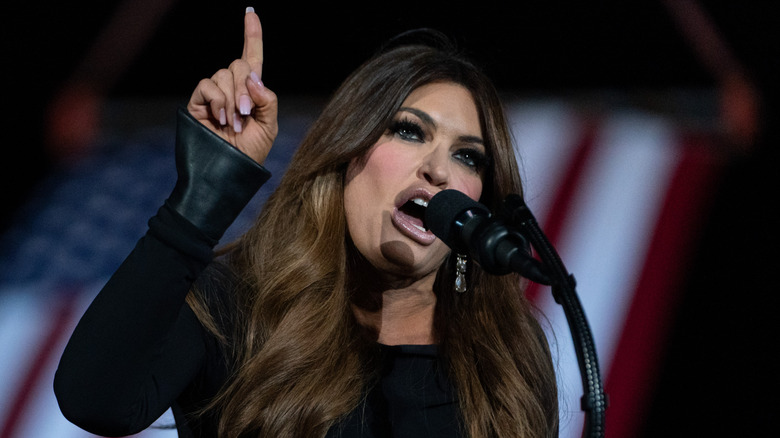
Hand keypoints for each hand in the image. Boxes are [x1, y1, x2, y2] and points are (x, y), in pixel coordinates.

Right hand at [186, 8, 277, 163]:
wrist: (228, 172)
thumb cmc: (251, 154)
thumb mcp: (269, 126)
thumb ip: (267, 98)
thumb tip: (252, 75)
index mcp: (252, 92)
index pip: (252, 58)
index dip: (252, 36)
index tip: (251, 14)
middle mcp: (232, 89)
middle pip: (238, 64)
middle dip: (246, 88)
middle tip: (247, 113)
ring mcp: (213, 95)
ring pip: (223, 74)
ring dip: (233, 99)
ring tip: (234, 124)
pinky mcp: (197, 103)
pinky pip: (207, 85)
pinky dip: (217, 100)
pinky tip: (220, 118)